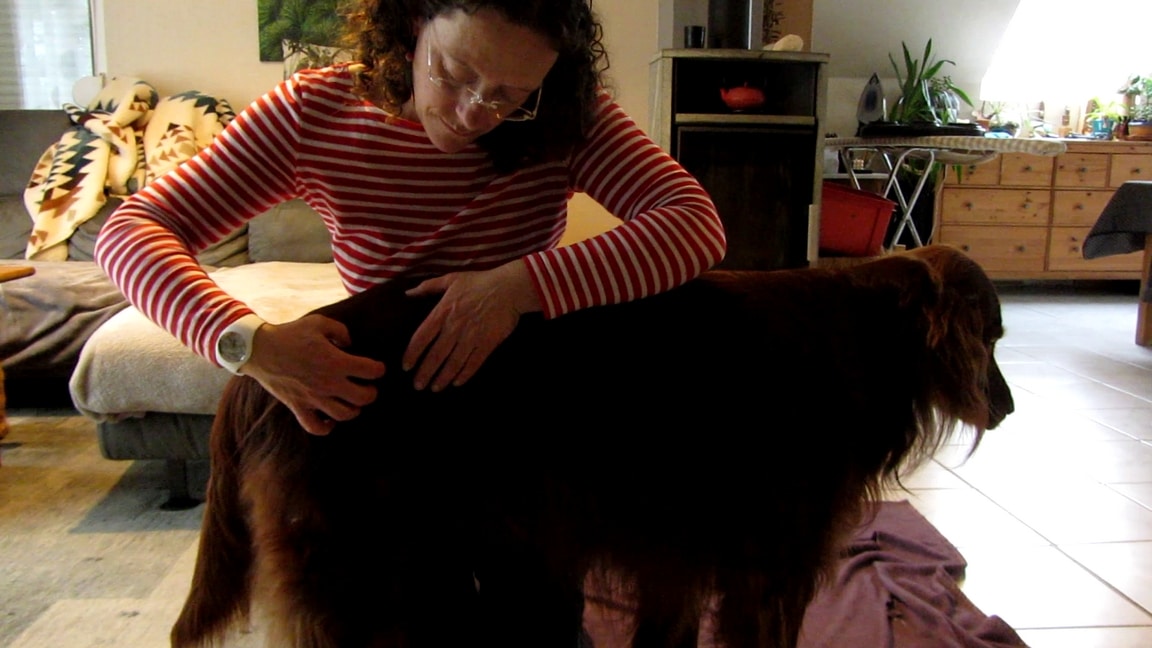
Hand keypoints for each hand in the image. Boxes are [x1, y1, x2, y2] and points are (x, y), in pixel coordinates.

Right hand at [241, 314, 386, 435]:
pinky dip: (326, 427)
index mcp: (335, 361)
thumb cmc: (290, 334)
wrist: (259, 349)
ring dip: (353, 409)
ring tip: (352, 401)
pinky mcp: (298, 407)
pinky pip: (316, 427)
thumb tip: (350, 344)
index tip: (376, 368)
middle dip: (371, 392)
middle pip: (363, 398)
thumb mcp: (319, 322)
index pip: (370, 371)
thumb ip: (341, 331)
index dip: (378, 369)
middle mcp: (328, 383)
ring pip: (344, 415)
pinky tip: (330, 419)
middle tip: (368, 386)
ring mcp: (313, 398)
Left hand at [403, 260, 539, 391]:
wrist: (509, 288)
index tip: (406, 366)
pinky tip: (457, 383)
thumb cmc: (479, 282)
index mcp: (443, 312)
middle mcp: (454, 328)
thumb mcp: (451, 279)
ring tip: (435, 388)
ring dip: (443, 378)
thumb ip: (428, 287)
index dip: (412, 354)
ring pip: (453, 363)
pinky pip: (474, 363)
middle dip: (425, 373)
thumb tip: (407, 292)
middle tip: (418, 386)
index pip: (421, 337)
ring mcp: (472, 337)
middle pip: (435, 356)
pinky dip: (465, 374)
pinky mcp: (487, 344)